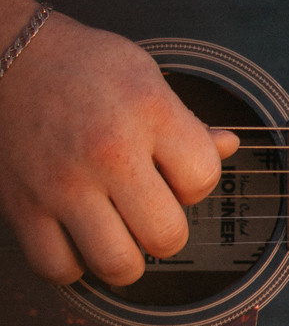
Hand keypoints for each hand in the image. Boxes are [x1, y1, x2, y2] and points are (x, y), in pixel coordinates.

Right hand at [0, 2, 236, 287]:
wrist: (10, 57)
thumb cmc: (82, 66)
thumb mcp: (146, 75)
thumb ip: (187, 121)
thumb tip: (228, 147)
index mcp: (149, 112)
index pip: (203, 179)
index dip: (197, 182)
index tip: (177, 174)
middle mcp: (108, 151)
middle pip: (166, 235)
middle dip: (167, 233)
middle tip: (151, 215)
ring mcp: (62, 184)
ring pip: (116, 264)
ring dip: (126, 260)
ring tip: (119, 236)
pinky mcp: (22, 206)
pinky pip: (57, 268)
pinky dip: (72, 266)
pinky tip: (78, 241)